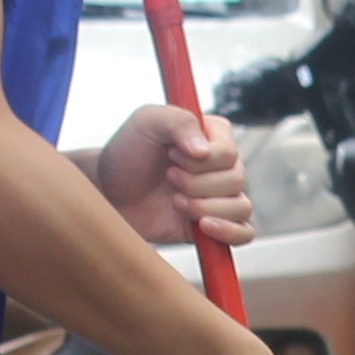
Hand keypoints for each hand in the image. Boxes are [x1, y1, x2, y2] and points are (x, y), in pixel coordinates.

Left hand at [95, 102, 250, 252]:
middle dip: (196, 184)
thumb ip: (177, 121)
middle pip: (236, 180)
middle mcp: (222, 164)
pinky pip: (244, 233)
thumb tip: (204, 150)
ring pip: (241, 207)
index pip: (229, 152)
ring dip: (204, 207)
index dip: (200, 161)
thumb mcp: (146, 122)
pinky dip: (229, 232)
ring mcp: (220, 195)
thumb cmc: (126, 153)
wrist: (109, 193)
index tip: (170, 155)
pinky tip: (202, 227)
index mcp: (213, 135)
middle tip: (168, 179)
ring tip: (175, 202)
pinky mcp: (215, 224)